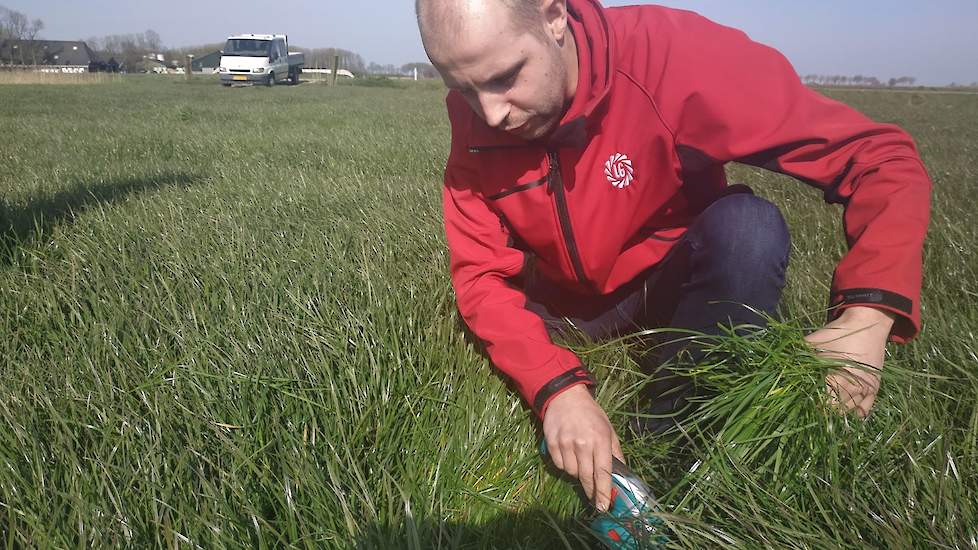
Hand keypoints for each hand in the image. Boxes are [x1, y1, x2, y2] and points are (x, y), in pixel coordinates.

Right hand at [542, 384, 624, 511]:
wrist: (565, 396)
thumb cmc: (591, 414)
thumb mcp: (609, 429)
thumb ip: (615, 452)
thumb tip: (621, 474)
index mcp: (600, 439)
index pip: (602, 471)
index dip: (604, 491)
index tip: (604, 506)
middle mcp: (582, 443)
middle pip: (586, 477)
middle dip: (592, 491)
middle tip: (595, 500)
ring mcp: (565, 443)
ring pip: (571, 472)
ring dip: (577, 473)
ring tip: (580, 461)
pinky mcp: (552, 443)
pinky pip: (559, 465)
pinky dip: (565, 465)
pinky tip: (568, 455)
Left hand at [804, 306, 895, 417]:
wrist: (867, 324)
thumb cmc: (838, 334)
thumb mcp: (814, 342)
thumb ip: (797, 355)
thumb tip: (777, 366)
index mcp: (839, 377)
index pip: (823, 402)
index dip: (811, 404)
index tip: (800, 403)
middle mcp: (855, 386)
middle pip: (835, 409)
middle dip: (822, 409)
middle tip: (810, 405)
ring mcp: (867, 389)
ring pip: (849, 412)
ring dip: (836, 412)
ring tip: (824, 408)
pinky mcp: (875, 388)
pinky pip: (865, 409)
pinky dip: (853, 412)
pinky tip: (842, 409)